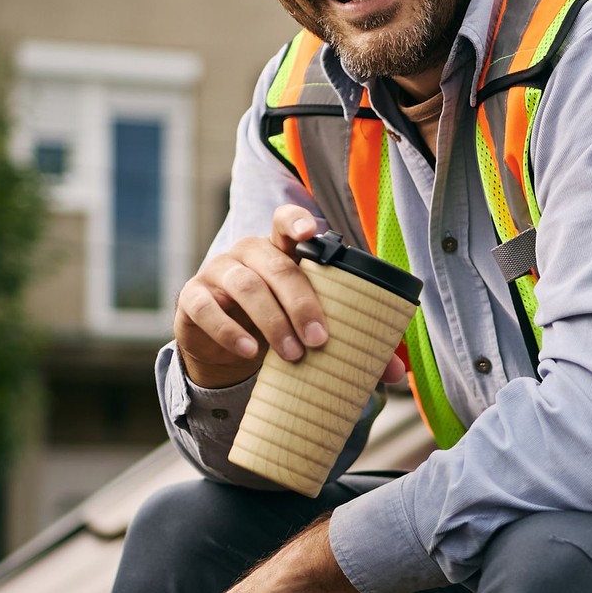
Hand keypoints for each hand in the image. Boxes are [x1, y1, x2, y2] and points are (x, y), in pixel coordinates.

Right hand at [174, 202, 410, 388]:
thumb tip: (398, 371)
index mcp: (280, 251)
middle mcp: (248, 254)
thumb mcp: (308, 327)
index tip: (310, 233)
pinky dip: (229, 330)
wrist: (225, 347)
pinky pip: (206, 308)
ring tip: (291, 356)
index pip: (286, 222)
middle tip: (319, 340)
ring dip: (271, 321)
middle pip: (275, 266)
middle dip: (301, 302)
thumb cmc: (277, 325)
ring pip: (245, 286)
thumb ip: (352, 341)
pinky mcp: (193, 299)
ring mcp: (218, 273)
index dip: (296, 221)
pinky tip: (249, 351)